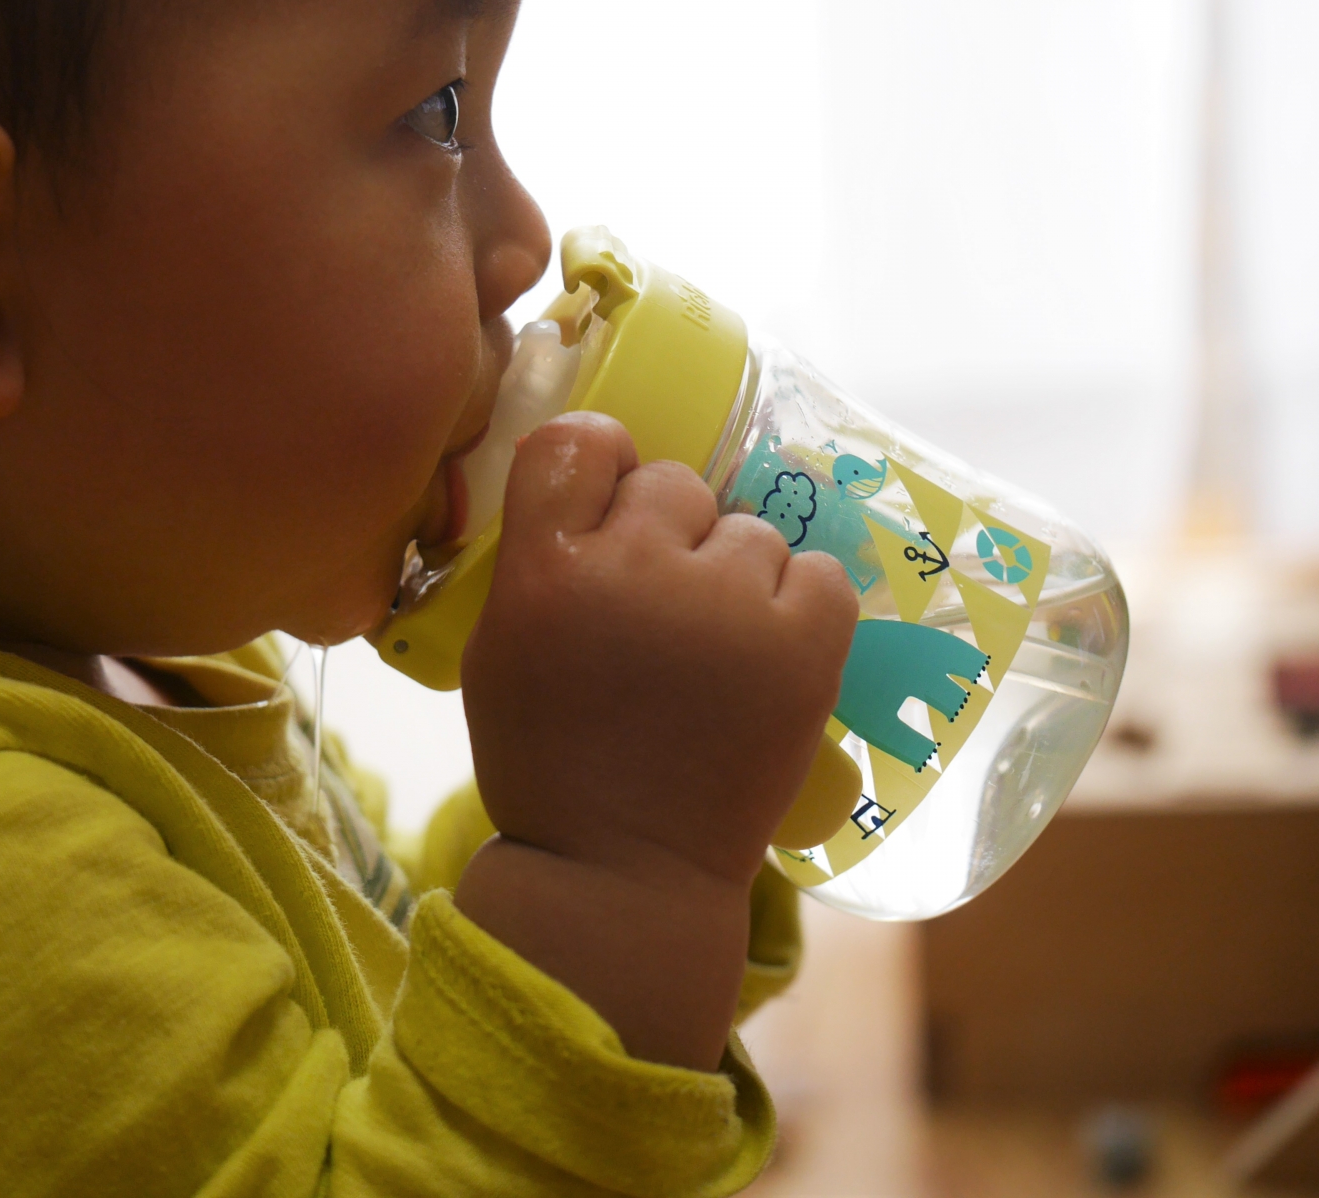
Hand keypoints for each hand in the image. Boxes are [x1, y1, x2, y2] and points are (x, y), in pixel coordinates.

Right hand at [453, 411, 855, 1067]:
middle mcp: (637, 571)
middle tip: (660, 608)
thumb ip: (537, 556)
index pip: (579, 443)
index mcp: (547, 570)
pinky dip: (800, 605)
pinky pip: (819, 573)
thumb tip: (598, 482)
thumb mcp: (499, 647)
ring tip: (715, 650)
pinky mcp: (805, 647)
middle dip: (668, 534)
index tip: (609, 504)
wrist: (621, 874)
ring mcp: (729, 607)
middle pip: (672, 483)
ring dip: (735, 575)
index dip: (600, 467)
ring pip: (749, 530)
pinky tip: (769, 652)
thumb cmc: (549, 762)